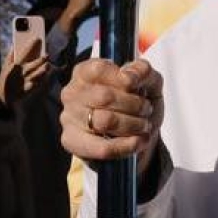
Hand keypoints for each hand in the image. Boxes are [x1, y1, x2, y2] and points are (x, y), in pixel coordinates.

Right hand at [0, 37, 49, 107]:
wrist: (2, 97)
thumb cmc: (5, 79)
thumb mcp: (5, 67)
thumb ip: (10, 56)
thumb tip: (15, 45)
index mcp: (14, 66)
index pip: (24, 53)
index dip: (31, 45)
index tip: (38, 38)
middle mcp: (20, 74)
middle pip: (32, 65)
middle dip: (40, 59)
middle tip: (47, 54)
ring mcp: (24, 82)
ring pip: (36, 75)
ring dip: (42, 70)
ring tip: (48, 65)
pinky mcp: (28, 90)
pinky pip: (37, 83)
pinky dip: (42, 79)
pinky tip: (47, 74)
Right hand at [60, 58, 162, 176]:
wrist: (137, 134)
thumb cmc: (138, 102)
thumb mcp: (149, 81)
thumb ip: (143, 71)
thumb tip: (129, 76)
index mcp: (86, 71)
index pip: (99, 70)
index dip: (124, 79)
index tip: (138, 87)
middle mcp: (72, 92)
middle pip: (105, 97)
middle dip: (134, 104)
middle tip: (146, 109)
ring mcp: (68, 117)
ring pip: (105, 122)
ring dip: (133, 125)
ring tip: (144, 125)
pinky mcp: (71, 142)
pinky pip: (100, 147)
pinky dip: (125, 146)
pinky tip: (138, 141)